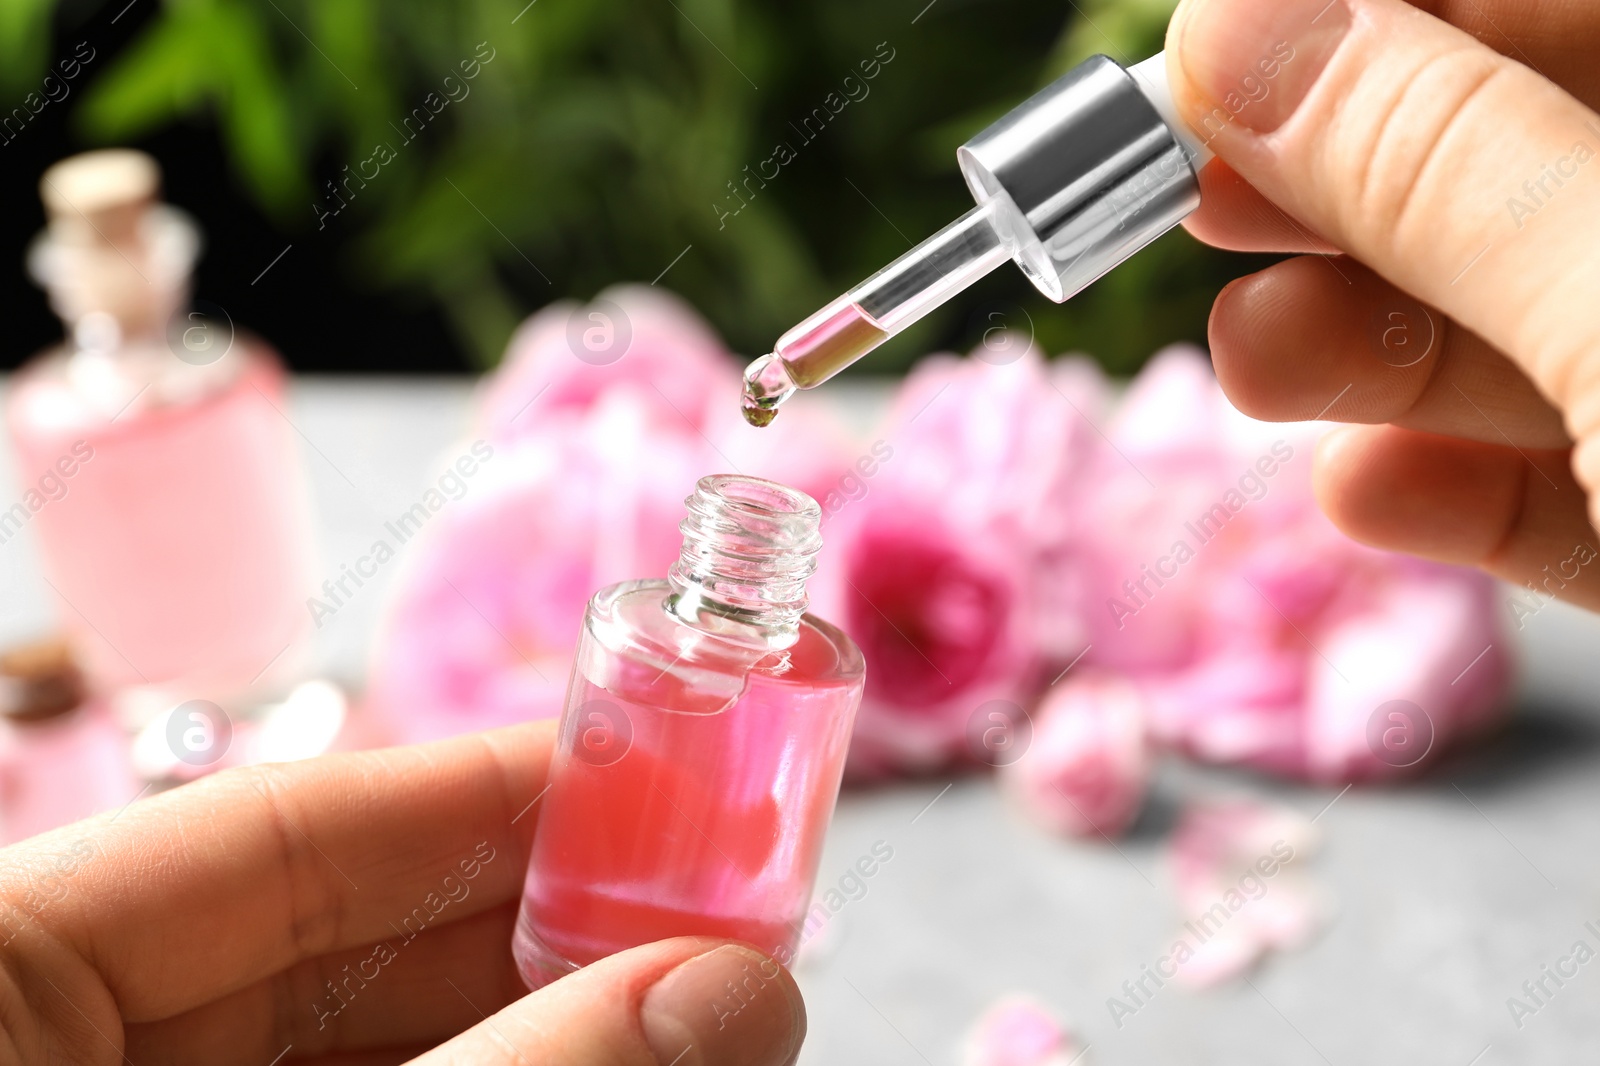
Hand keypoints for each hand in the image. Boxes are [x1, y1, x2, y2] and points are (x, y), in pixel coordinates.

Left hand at [0, 722, 804, 1065]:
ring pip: (353, 1050)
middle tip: (714, 919)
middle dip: (541, 934)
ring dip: (540, 1036)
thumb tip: (738, 995)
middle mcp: (44, 1034)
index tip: (660, 762)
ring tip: (693, 1013)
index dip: (490, 792)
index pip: (283, 830)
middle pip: (335, 948)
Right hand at [1165, 0, 1599, 608]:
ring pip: (1536, 337)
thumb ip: (1441, 166)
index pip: (1554, 7)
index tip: (1222, 53)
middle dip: (1352, 188)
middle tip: (1199, 193)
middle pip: (1530, 164)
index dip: (1380, 15)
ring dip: (1369, 352)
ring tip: (1253, 360)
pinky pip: (1569, 492)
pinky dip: (1453, 491)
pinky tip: (1367, 487)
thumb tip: (1242, 37)